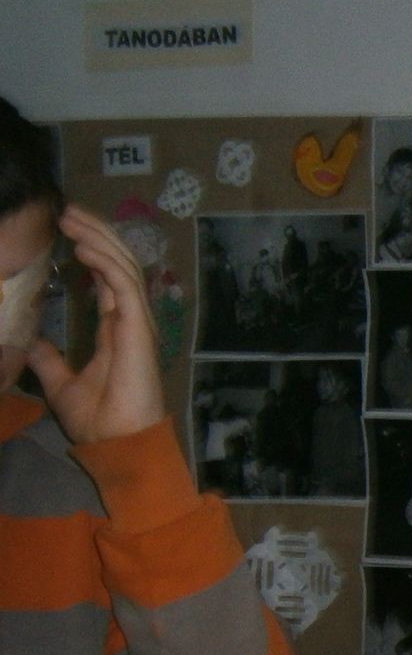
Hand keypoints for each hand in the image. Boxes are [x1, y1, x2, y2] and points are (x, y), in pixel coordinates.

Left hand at [26, 206, 164, 443]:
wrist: (118, 442)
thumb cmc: (99, 420)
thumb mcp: (61, 384)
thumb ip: (49, 362)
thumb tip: (31, 345)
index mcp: (116, 330)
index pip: (108, 279)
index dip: (91, 251)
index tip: (65, 230)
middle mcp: (131, 321)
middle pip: (119, 264)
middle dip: (95, 234)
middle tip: (67, 211)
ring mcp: (138, 323)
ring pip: (124, 266)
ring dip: (97, 238)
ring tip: (71, 218)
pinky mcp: (138, 328)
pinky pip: (124, 284)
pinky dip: (105, 262)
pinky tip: (81, 247)